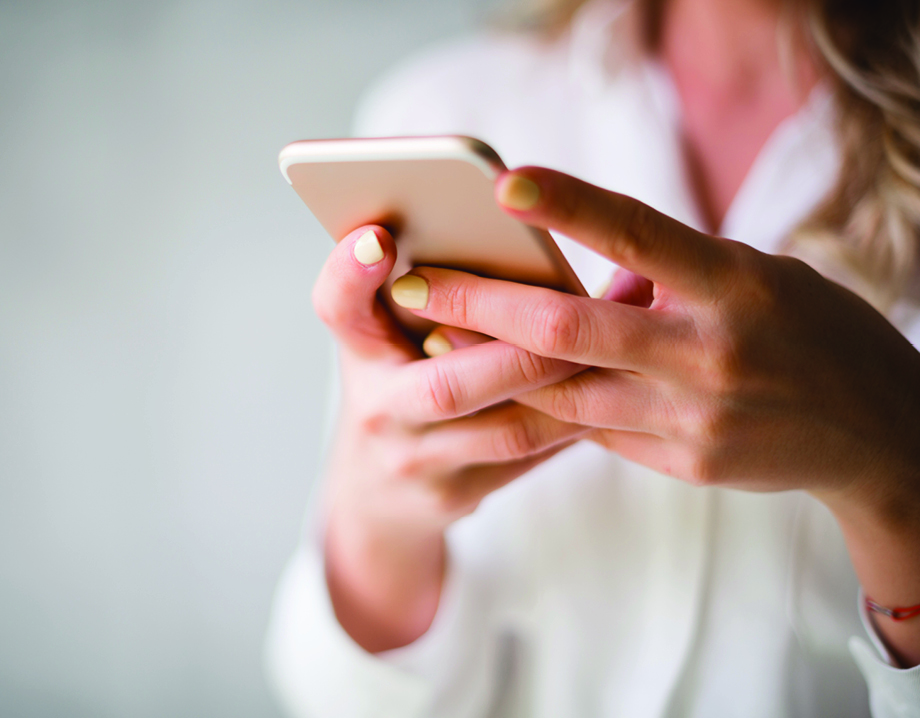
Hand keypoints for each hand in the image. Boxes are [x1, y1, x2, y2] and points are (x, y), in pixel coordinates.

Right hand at [313, 224, 586, 651]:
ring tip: (621, 345)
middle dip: (524, 351)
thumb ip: (427, 288)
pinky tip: (617, 390)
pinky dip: (576, 421)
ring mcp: (415, 461)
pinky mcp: (454, 496)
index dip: (351, 273)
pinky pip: (530, 457)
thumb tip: (514, 223)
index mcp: (357, 350)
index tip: (379, 238)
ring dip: (571, 388)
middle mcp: (377, 409)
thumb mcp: (387, 334)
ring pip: (508, 430)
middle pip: (448, 385)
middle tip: (583, 312)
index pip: (338, 307)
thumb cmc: (397, 383)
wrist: (376, 494)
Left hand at [390, 166, 919, 662]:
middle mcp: (711, 353)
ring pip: (562, 391)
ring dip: (489, 363)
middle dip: (479, 303)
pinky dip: (543, 404)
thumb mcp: (757, 278)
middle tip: (410, 282)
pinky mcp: (683, 463)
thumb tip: (586, 273)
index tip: (503, 184)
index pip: (641, 234)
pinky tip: (496, 384)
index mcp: (737, 285)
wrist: (876, 434)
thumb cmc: (808, 331)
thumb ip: (672, 274)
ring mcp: (695, 417)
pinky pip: (592, 431)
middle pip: (570, 329)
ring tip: (430, 333)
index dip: (571, 207)